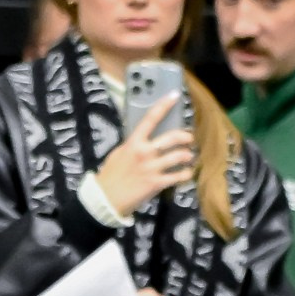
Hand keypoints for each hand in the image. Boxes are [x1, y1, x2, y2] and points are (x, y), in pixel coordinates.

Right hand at [92, 97, 197, 214]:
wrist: (105, 200)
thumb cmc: (109, 176)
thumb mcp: (118, 154)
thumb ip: (132, 145)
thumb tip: (144, 138)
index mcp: (133, 143)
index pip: (150, 119)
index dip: (164, 105)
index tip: (174, 95)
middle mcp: (144, 153)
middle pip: (172, 137)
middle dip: (185, 136)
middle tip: (188, 138)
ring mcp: (152, 168)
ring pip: (179, 156)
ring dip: (187, 155)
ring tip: (188, 157)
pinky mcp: (157, 184)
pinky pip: (178, 176)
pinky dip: (186, 174)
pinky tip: (186, 173)